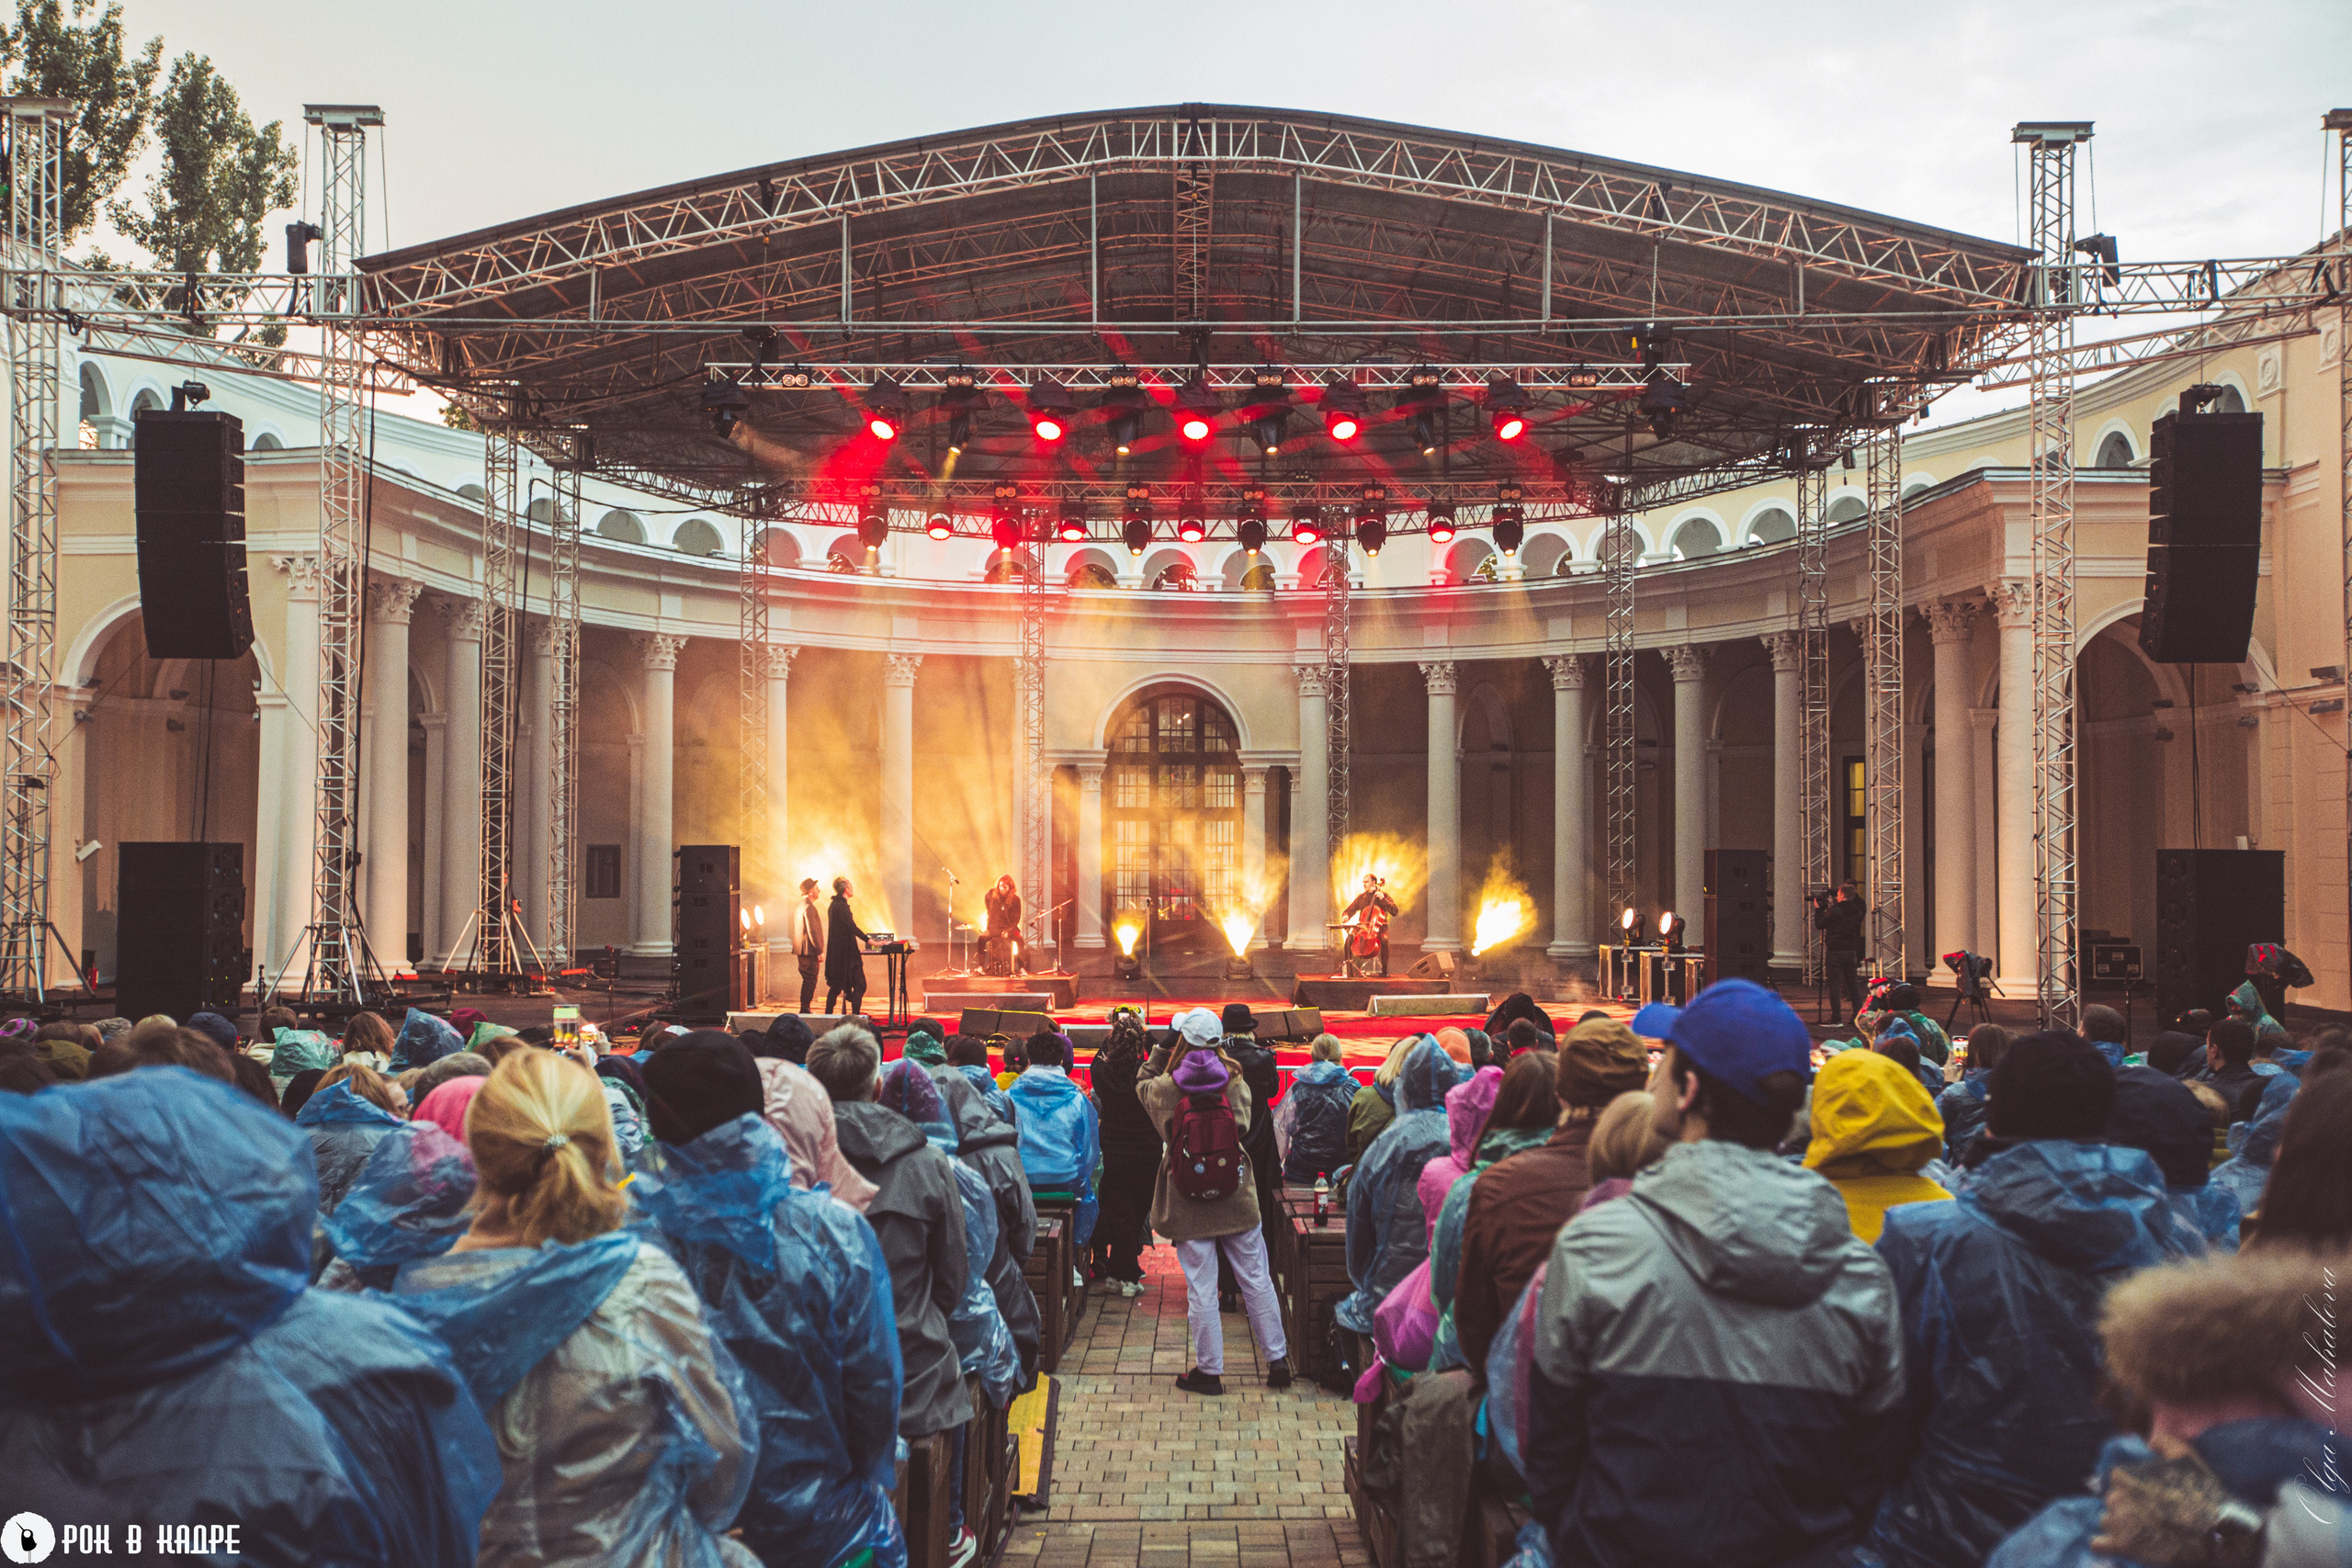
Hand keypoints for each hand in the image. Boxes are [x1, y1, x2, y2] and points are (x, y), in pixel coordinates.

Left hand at [2091, 1454, 2259, 1567]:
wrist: (2217, 1535)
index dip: (2137, 1490)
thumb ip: (2165, 1443)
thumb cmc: (2202, 1495)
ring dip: (2121, 1526)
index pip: (2118, 1481)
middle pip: (2114, 1502)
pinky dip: (2107, 1545)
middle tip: (2155, 1517)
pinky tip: (2127, 1546)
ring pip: (2107, 1521)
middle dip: (2130, 1508)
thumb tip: (2149, 1441)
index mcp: (2124, 1476)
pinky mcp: (2122, 1547)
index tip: (2155, 1498)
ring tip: (2148, 1533)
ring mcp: (2118, 1523)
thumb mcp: (2187, 1459)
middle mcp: (2115, 1498)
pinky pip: (2098, 1545)